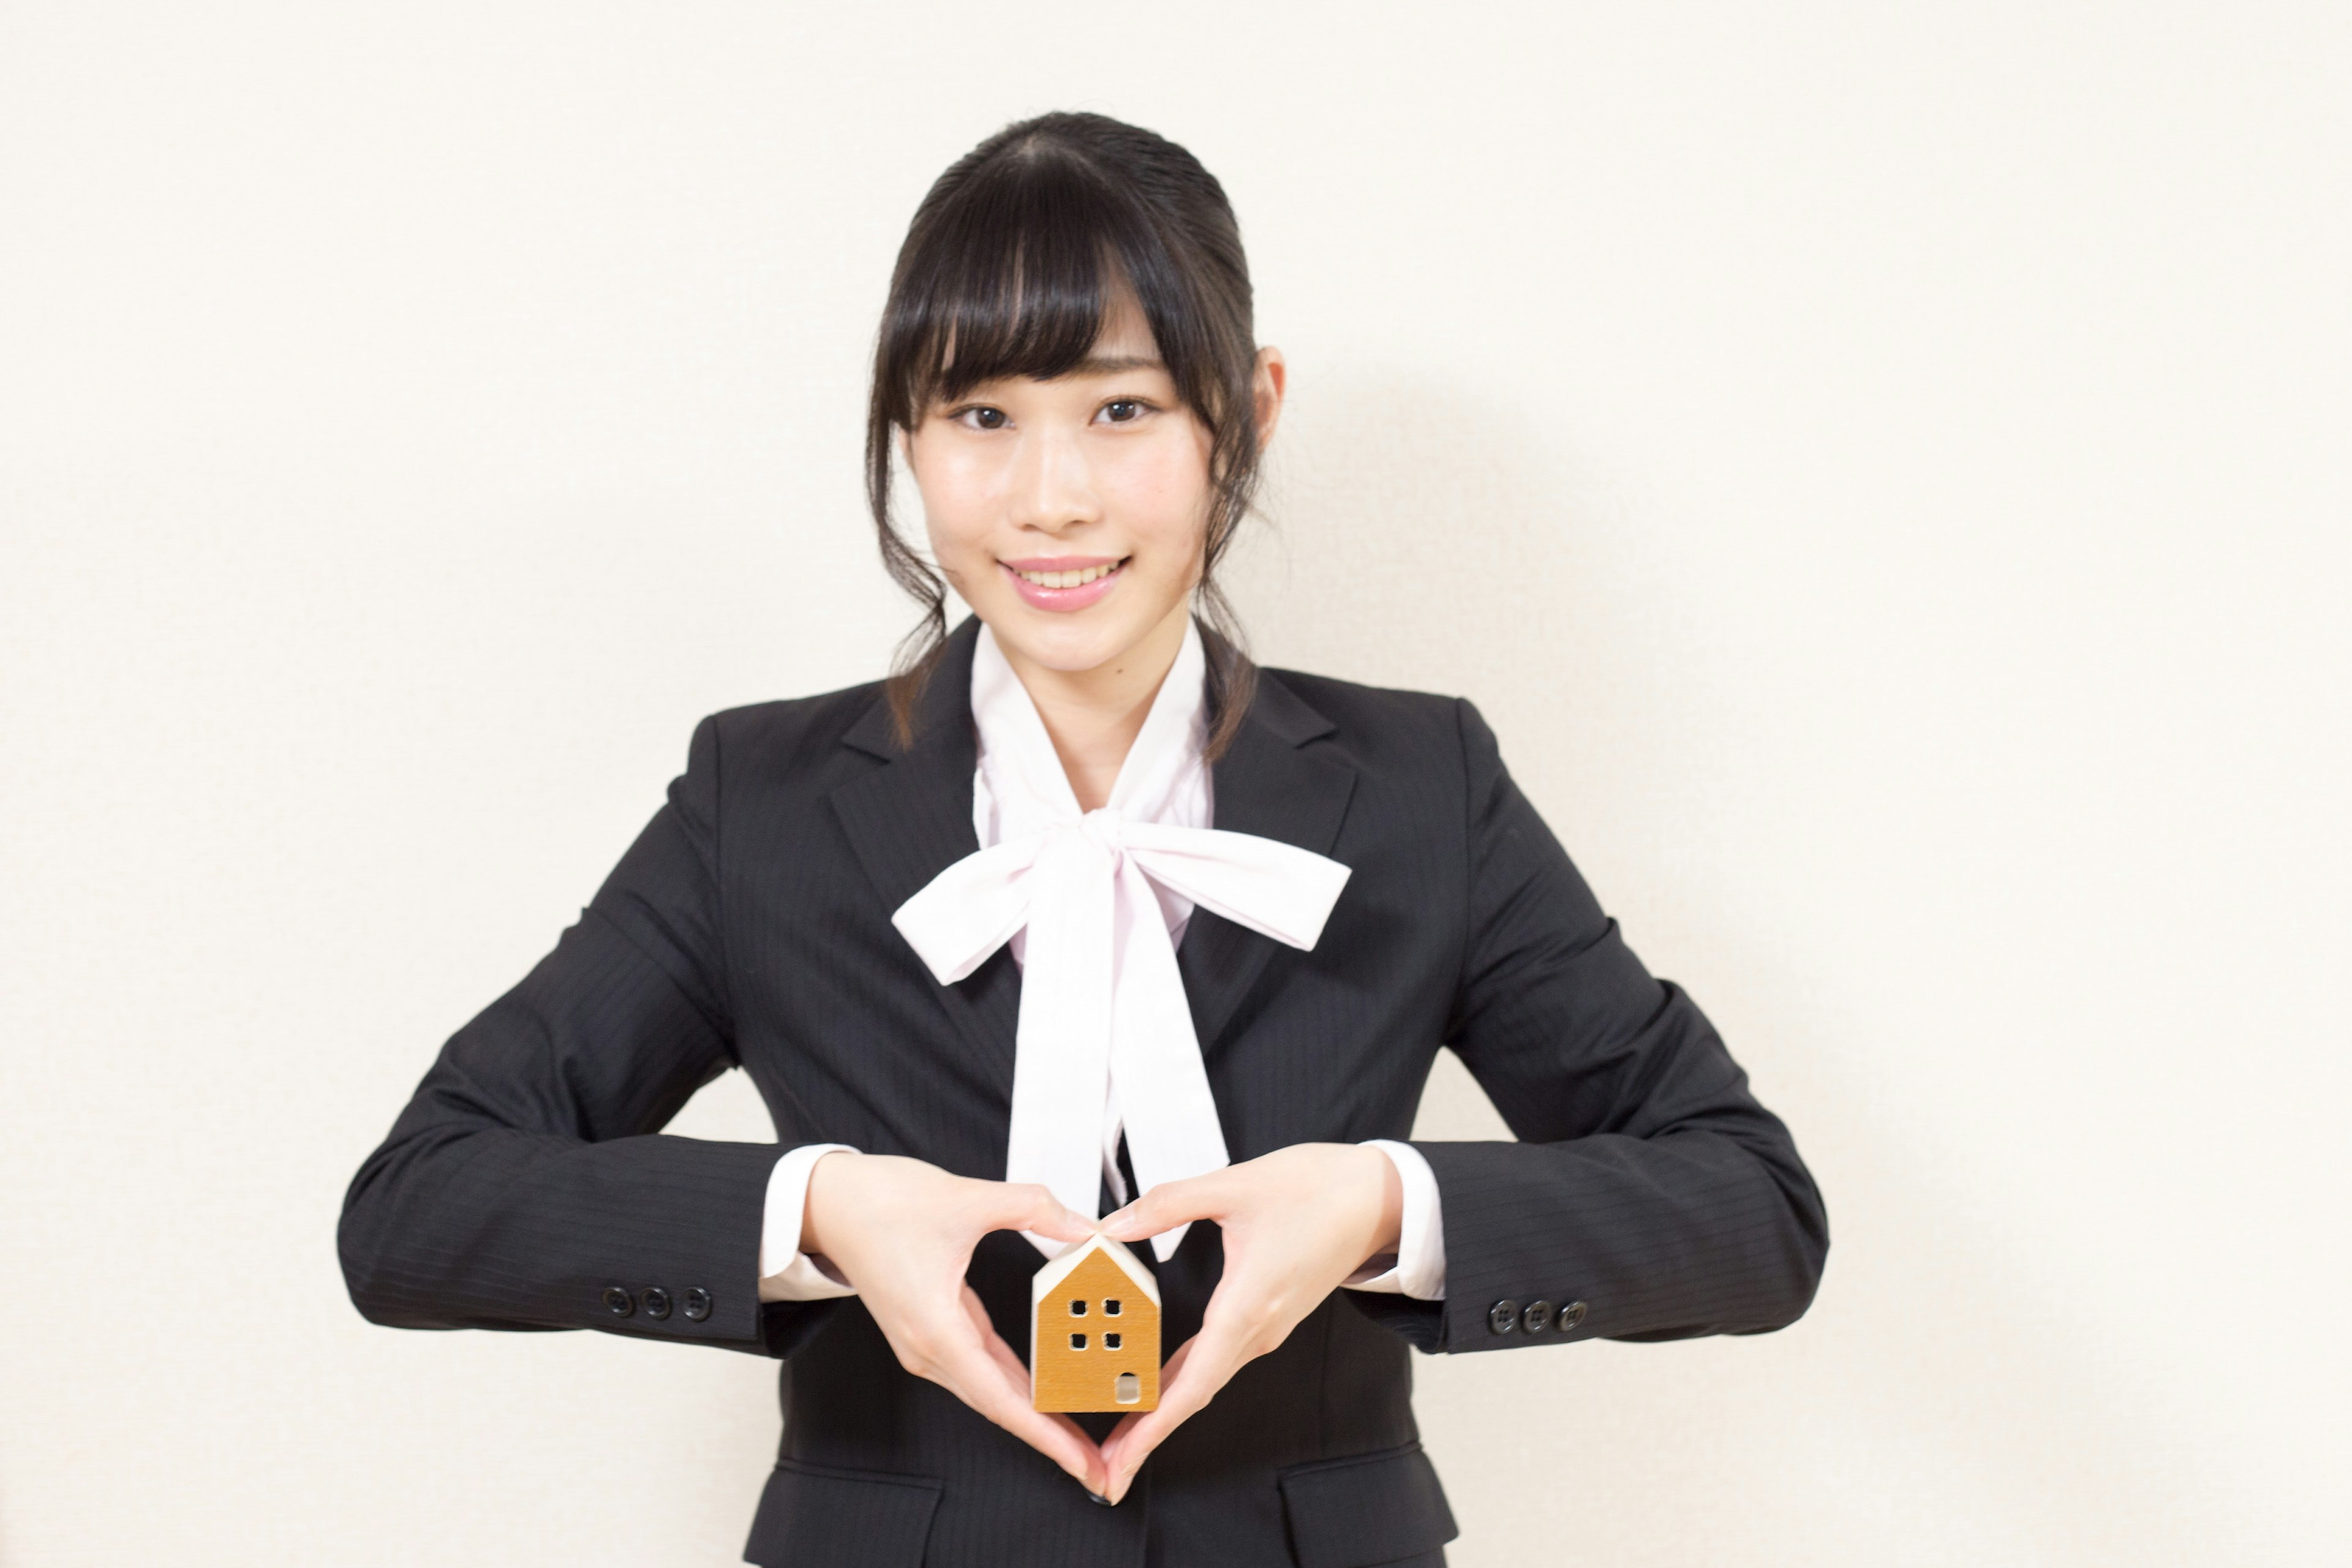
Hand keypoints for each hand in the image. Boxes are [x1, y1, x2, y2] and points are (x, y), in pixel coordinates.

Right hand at [802, 1151, 1106, 1494]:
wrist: (829, 1203)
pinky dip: (1015, 1384)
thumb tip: (1086, 1226)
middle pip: (1000, 1407)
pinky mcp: (931, 1329)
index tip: (1081, 1466)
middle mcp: (929, 1349)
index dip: (1046, 1436)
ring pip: (990, 1390)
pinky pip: (981, 1366)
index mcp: (936, 1330)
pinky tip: (1045, 1390)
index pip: (1002, 1400)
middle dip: (1050, 1438)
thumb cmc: (880, 1203)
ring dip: (1034, 1415)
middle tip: (1098, 1466)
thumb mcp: (967, 1197)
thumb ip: (1033, 1208)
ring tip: (1079, 1436)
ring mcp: (927, 1344)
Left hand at [1095, 1143, 1403, 1503]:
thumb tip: (1113, 1224)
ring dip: (1163, 1411)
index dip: (1152, 1426)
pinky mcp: (1268, 1316)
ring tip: (1120, 1435)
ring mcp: (1266, 1326)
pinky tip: (1155, 1384)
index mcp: (1249, 1304)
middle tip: (1105, 1470)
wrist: (1380, 1198)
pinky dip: (1183, 1381)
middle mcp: (1259, 1328)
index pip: (1193, 1383)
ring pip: (1205, 1380)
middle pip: (1194, 1395)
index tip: (1121, 1460)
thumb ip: (1168, 1203)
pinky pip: (1217, 1359)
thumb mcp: (1235, 1184)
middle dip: (1147, 1434)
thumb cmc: (1321, 1189)